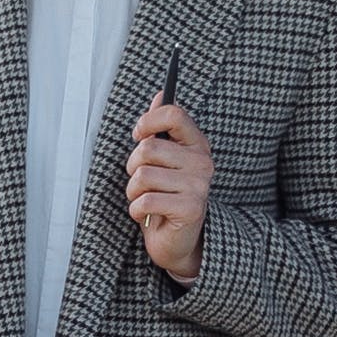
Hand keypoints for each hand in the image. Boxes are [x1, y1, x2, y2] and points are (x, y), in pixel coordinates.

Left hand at [122, 100, 213, 282]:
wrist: (178, 241)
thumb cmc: (166, 197)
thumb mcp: (162, 161)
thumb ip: (160, 129)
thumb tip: (159, 95)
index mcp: (196, 145)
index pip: (174, 115)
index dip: (148, 121)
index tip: (138, 135)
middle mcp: (203, 162)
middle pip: (148, 148)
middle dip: (133, 167)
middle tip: (141, 182)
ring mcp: (199, 186)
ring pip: (143, 175)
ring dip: (133, 191)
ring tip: (144, 200)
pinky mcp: (190, 208)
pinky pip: (145, 200)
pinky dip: (136, 210)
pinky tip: (146, 214)